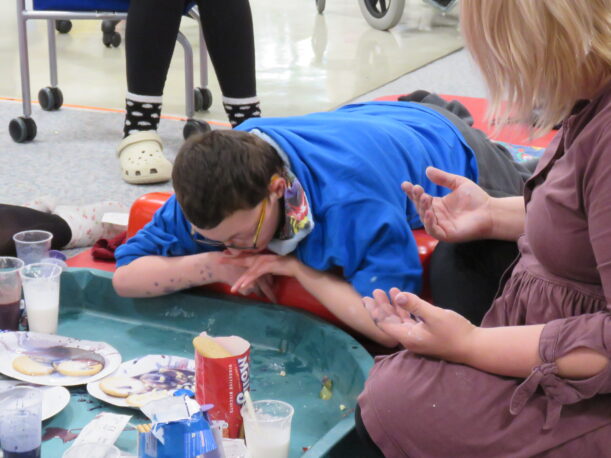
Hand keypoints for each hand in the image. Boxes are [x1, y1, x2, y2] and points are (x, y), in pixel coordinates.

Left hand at [220, 254, 300, 302]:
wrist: (292, 265)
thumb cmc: (282, 266)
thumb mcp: (268, 267)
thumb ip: (261, 269)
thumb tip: (255, 274)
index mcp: (258, 258)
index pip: (243, 257)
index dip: (233, 256)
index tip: (222, 255)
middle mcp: (258, 259)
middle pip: (241, 261)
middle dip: (230, 261)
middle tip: (218, 260)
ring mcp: (262, 262)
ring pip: (248, 273)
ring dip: (240, 281)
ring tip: (233, 288)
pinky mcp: (266, 267)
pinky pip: (255, 275)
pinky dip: (249, 280)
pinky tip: (244, 285)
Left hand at [363, 288, 477, 362]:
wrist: (474, 347)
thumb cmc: (455, 332)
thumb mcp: (435, 315)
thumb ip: (415, 305)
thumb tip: (398, 296)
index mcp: (408, 337)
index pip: (384, 324)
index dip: (375, 310)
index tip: (367, 298)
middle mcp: (410, 339)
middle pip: (390, 322)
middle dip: (381, 306)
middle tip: (374, 292)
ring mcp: (418, 338)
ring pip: (400, 321)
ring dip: (393, 306)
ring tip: (389, 290)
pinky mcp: (426, 335)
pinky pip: (410, 321)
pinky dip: (405, 310)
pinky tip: (405, 299)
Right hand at [403, 166, 492, 241]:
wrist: (491, 212)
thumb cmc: (476, 199)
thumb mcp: (458, 183)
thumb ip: (443, 178)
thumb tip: (427, 169)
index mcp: (437, 204)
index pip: (420, 198)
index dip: (412, 192)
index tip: (406, 184)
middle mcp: (436, 215)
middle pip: (420, 207)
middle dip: (416, 198)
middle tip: (418, 189)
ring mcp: (440, 225)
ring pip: (424, 218)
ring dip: (422, 208)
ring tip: (425, 197)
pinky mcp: (445, 235)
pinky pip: (432, 230)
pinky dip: (428, 222)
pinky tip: (429, 212)